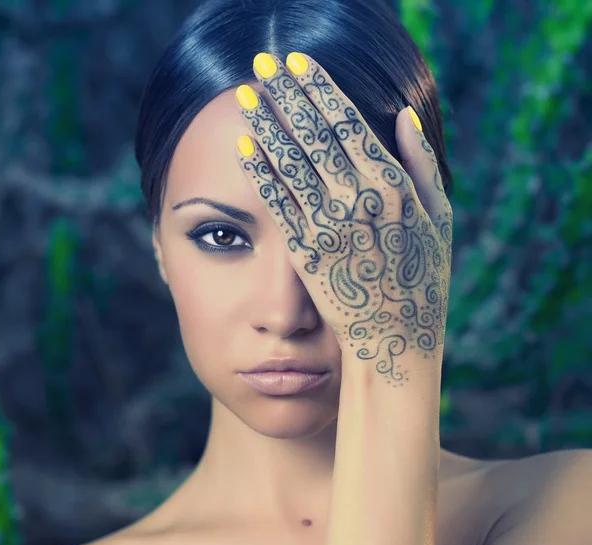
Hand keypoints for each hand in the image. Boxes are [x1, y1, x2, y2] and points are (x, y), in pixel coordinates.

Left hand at [235, 52, 451, 383]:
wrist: (395, 340)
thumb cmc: (421, 281)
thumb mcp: (440, 220)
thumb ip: (422, 166)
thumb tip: (403, 116)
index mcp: (394, 186)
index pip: (349, 123)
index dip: (321, 90)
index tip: (299, 65)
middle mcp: (359, 199)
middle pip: (314, 134)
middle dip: (285, 95)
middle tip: (261, 66)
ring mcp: (328, 226)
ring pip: (291, 163)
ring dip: (265, 124)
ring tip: (244, 96)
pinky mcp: (304, 252)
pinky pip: (278, 204)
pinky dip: (259, 173)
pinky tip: (244, 147)